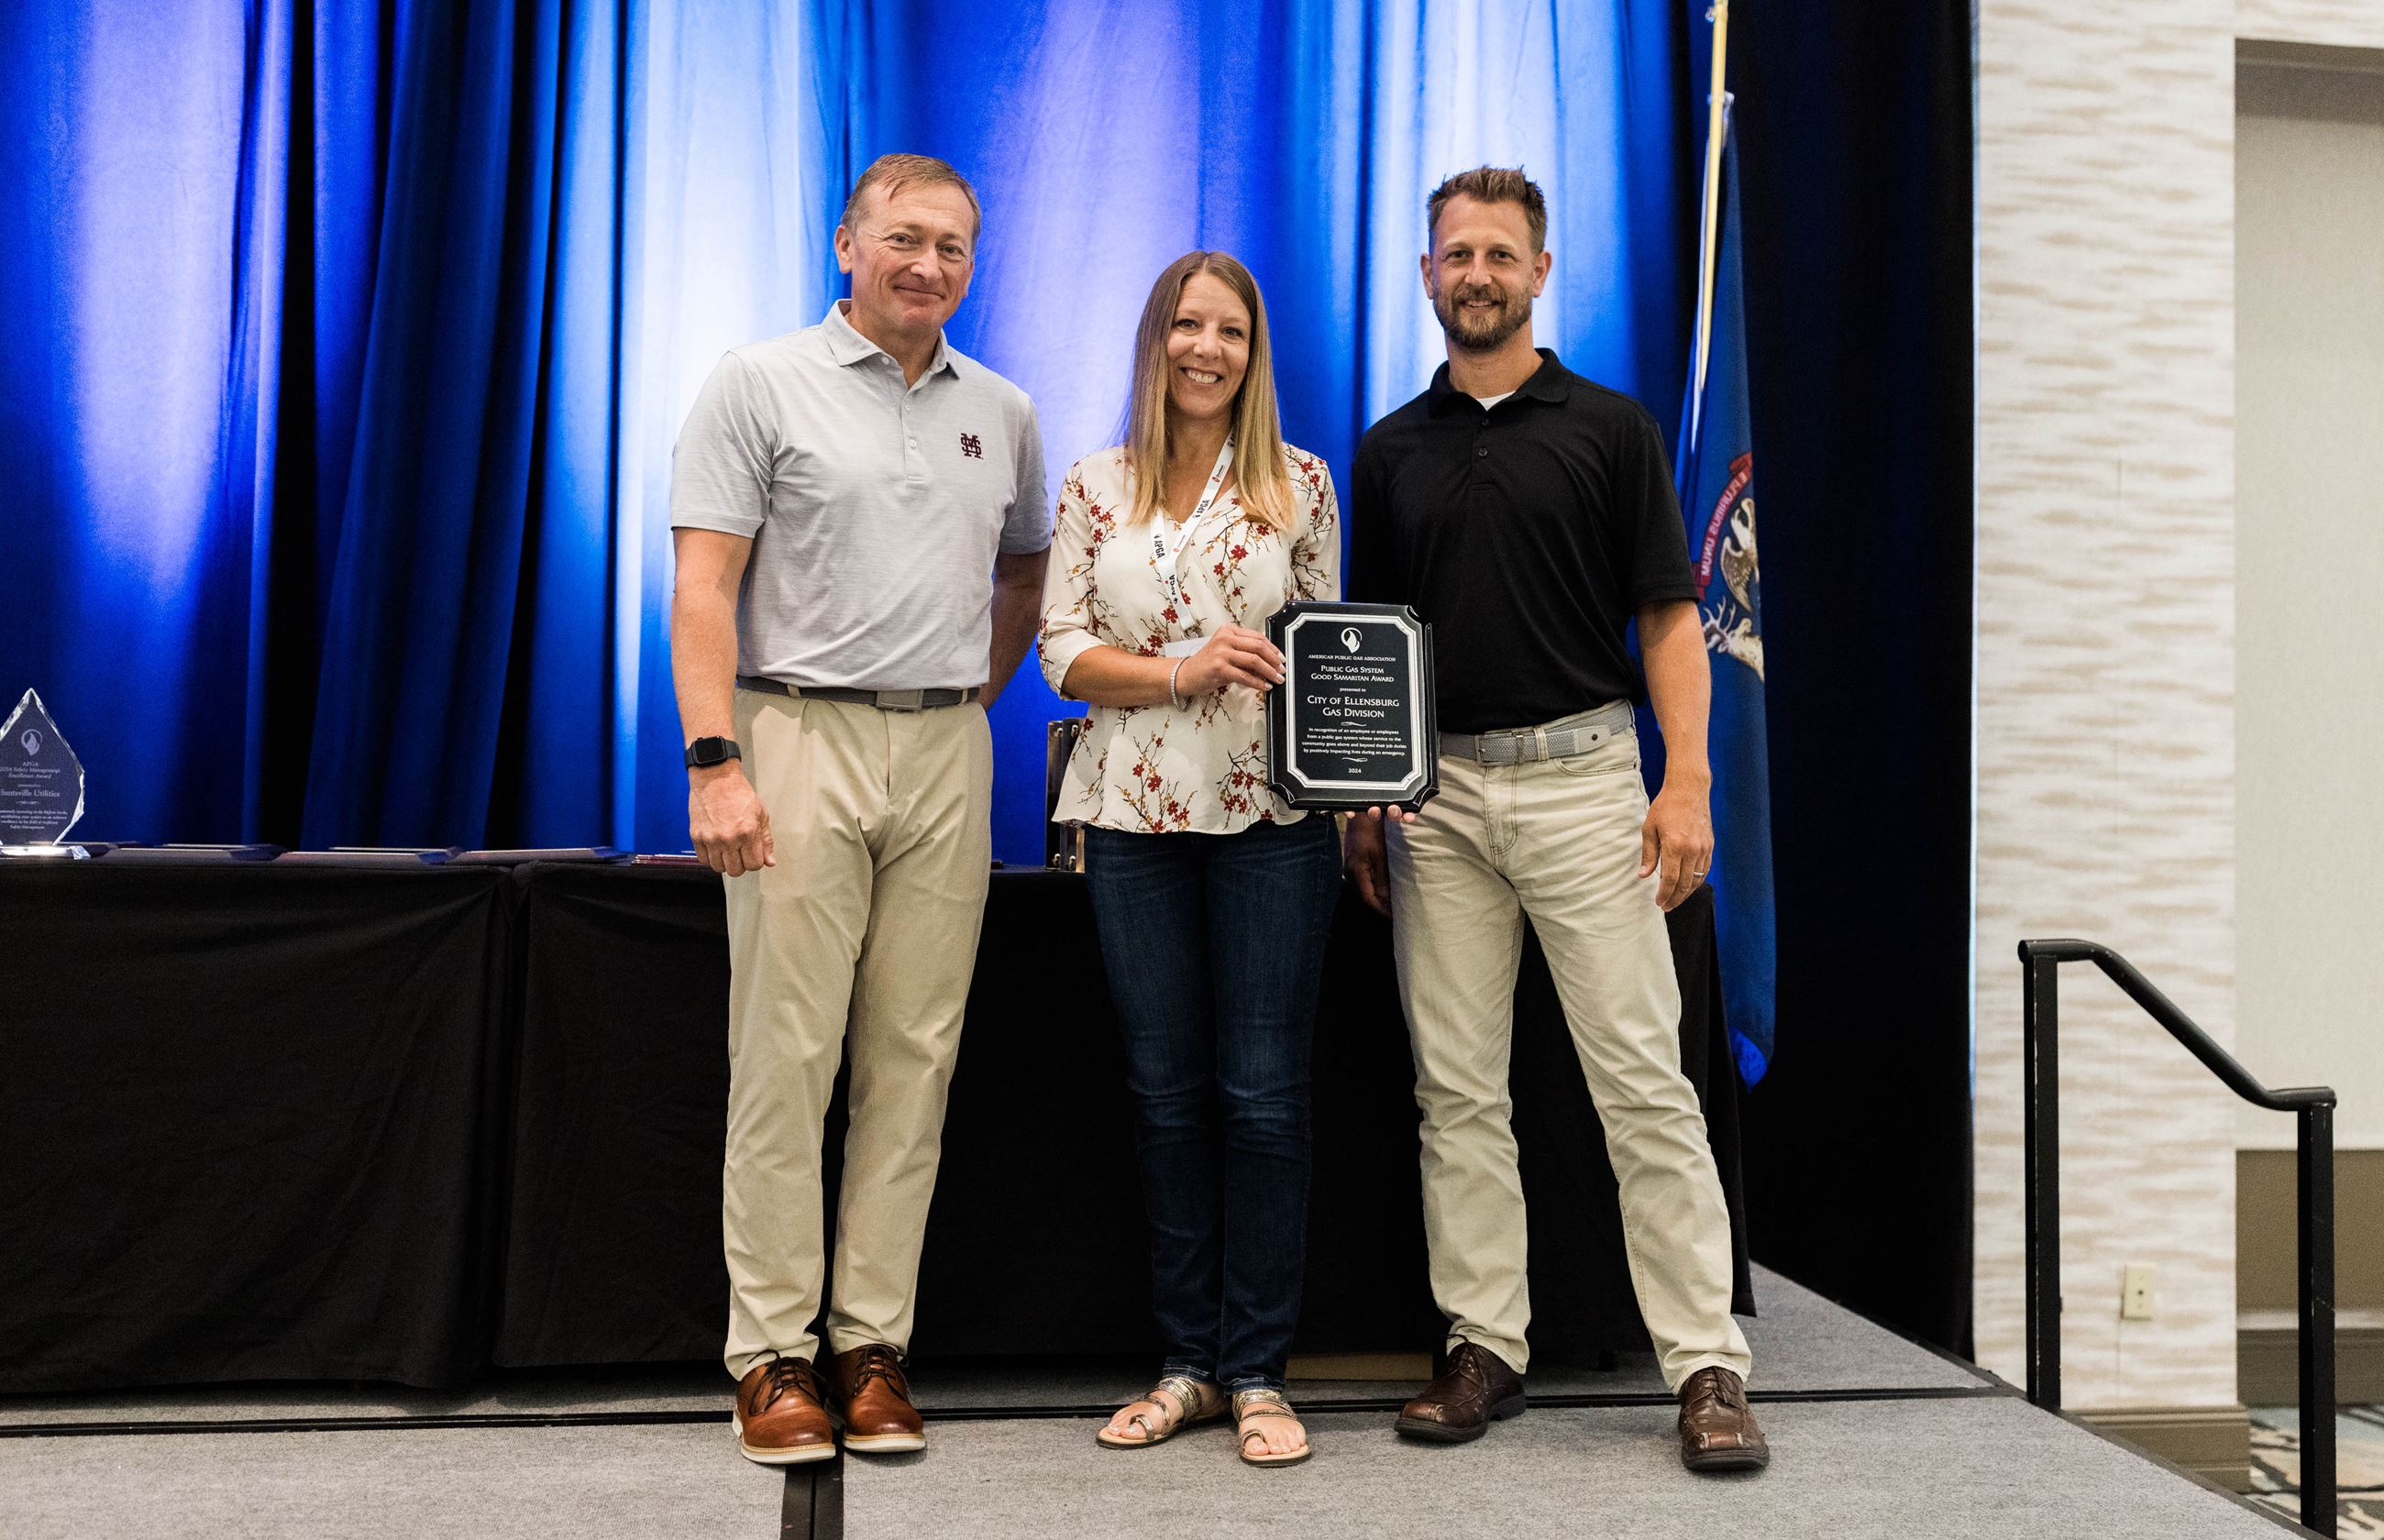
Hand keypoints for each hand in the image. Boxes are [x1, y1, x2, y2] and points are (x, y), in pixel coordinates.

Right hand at [690, 764, 773, 875]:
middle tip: (740, 851)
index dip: (755, 861)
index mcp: (747, 832)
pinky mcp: (696, 837)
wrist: (715, 778)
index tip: (752, 853)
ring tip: (727, 848)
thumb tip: (770, 862)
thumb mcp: (760, 814)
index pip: (754, 865)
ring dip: (724, 861)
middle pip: (736, 871)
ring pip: (718, 868)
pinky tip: (715, 846)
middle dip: (740, 863)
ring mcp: (710, 838)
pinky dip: (710, 857)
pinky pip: (703, 860)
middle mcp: (728, 838)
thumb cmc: (738, 793)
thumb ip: (766, 841)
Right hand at [1178, 624, 1283, 695]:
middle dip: (1274, 660)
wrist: (1186, 674)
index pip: (1257, 637)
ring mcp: (1221, 652)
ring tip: (1277, 679)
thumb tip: (1270, 661)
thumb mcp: (1226, 650)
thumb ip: (1245, 651)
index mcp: (1229, 630)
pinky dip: (1258, 683)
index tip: (1281, 658)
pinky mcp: (1219, 668)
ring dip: (1269, 672)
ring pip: (1254, 660)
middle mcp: (1225, 638)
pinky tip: (1264, 686)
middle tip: (1282, 670)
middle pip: (1258, 647)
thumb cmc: (1207, 664)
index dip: (1273, 648)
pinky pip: (1245, 676)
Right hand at [1343, 809, 1391, 915]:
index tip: (1396, 915)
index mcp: (1356, 872)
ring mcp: (1351, 868)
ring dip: (1380, 895)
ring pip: (1366, 889)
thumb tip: (1387, 899)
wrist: (1360, 814)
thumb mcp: (1380, 856)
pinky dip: (1376, 886)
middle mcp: (1350, 873)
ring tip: (1395, 901)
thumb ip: (1382, 879)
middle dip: (1383, 904)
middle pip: (1367, 896)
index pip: (1369, 899)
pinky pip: (1365, 880)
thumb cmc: (1370, 831)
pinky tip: (1386, 887)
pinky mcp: (1355, 863)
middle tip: (1398, 910)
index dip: (1383, 909)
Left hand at [1638, 777, 1712, 911]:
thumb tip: (1644, 875)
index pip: (1670, 879)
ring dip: (1686, 893)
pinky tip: (1688, 886)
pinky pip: (1705, 870)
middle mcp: (1692, 850)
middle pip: (1684, 884)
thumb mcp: (1649, 828)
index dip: (1664, 894)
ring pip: (1696, 879)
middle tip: (1666, 907)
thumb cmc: (1666, 807)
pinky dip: (1697, 881)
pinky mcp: (1709, 845)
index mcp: (1675, 846)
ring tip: (1675, 900)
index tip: (1659, 902)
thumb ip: (1648, 854)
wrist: (1689, 790)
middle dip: (1675, 899)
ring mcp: (1703, 848)